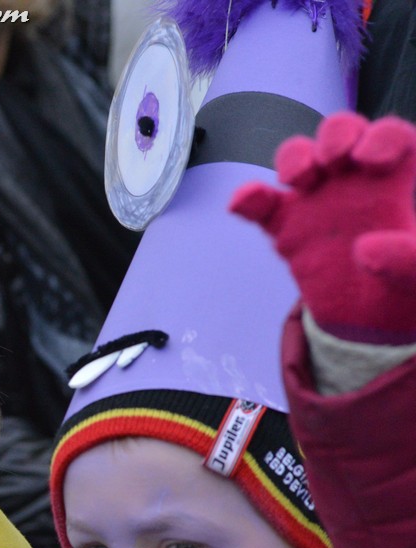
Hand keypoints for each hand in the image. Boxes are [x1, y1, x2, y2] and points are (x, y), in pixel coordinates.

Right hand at [230, 112, 415, 343]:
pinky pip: (260, 206)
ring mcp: (316, 203)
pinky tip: (241, 204)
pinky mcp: (286, 229)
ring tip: (297, 181)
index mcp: (392, 185)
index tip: (371, 160)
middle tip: (333, 161)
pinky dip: (247, 199)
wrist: (370, 320)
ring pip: (299, 157)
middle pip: (341, 133)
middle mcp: (353, 184)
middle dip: (334, 135)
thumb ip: (408, 263)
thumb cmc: (404, 290)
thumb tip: (365, 249)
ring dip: (294, 158)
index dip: (383, 136)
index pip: (393, 137)